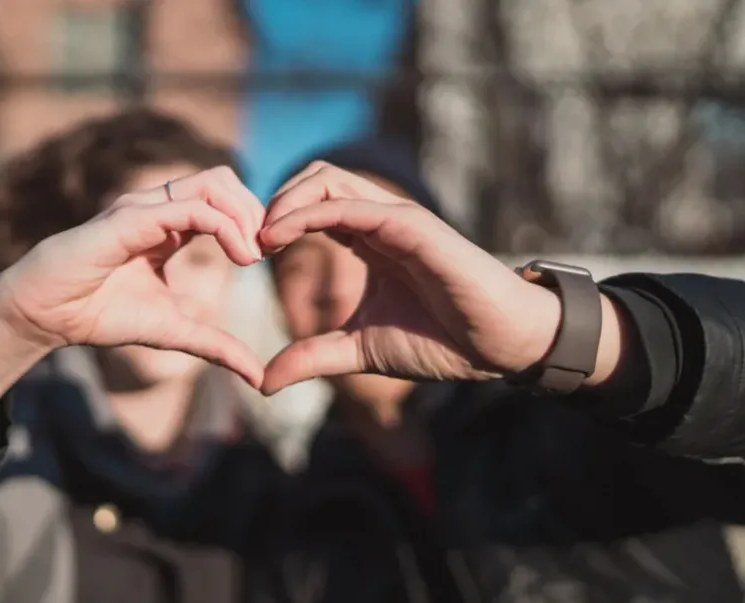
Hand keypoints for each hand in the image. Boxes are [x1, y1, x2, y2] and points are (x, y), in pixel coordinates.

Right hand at [0, 167, 266, 386]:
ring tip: (254, 254)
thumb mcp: (174, 331)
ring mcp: (143, 208)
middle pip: (223, 179)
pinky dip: (224, 225)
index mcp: (169, 225)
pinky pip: (188, 208)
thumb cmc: (100, 314)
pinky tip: (239, 257)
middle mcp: (158, 207)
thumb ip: (216, 346)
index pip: (223, 199)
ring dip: (244, 214)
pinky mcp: (130, 219)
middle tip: (269, 251)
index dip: (254, 221)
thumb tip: (258, 377)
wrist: (46, 316)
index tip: (271, 256)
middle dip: (256, 210)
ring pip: (211, 183)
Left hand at [258, 163, 564, 393]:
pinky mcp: (412, 226)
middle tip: (246, 241)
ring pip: (328, 179)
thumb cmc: (440, 341)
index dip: (274, 220)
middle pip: (315, 178)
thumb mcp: (359, 350)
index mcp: (368, 239)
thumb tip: (263, 382)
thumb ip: (312, 357)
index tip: (246, 254)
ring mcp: (396, 218)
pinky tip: (280, 238)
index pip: (312, 204)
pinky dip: (308, 213)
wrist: (498, 347)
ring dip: (285, 200)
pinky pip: (352, 206)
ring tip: (259, 238)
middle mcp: (379, 220)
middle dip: (273, 201)